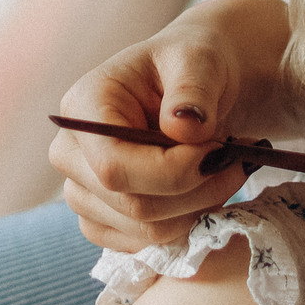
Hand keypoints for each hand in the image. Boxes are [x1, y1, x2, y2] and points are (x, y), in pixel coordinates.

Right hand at [48, 18, 254, 253]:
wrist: (194, 86)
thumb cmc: (192, 65)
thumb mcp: (201, 60)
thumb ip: (193, 89)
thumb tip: (184, 128)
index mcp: (82, 107)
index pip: (114, 167)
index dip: (173, 173)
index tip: (220, 155)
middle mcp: (69, 154)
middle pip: (131, 206)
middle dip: (196, 192)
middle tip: (235, 164)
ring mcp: (81, 191)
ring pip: (143, 231)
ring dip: (197, 210)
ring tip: (223, 172)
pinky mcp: (101, 219)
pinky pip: (143, 244)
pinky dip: (184, 226)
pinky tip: (203, 193)